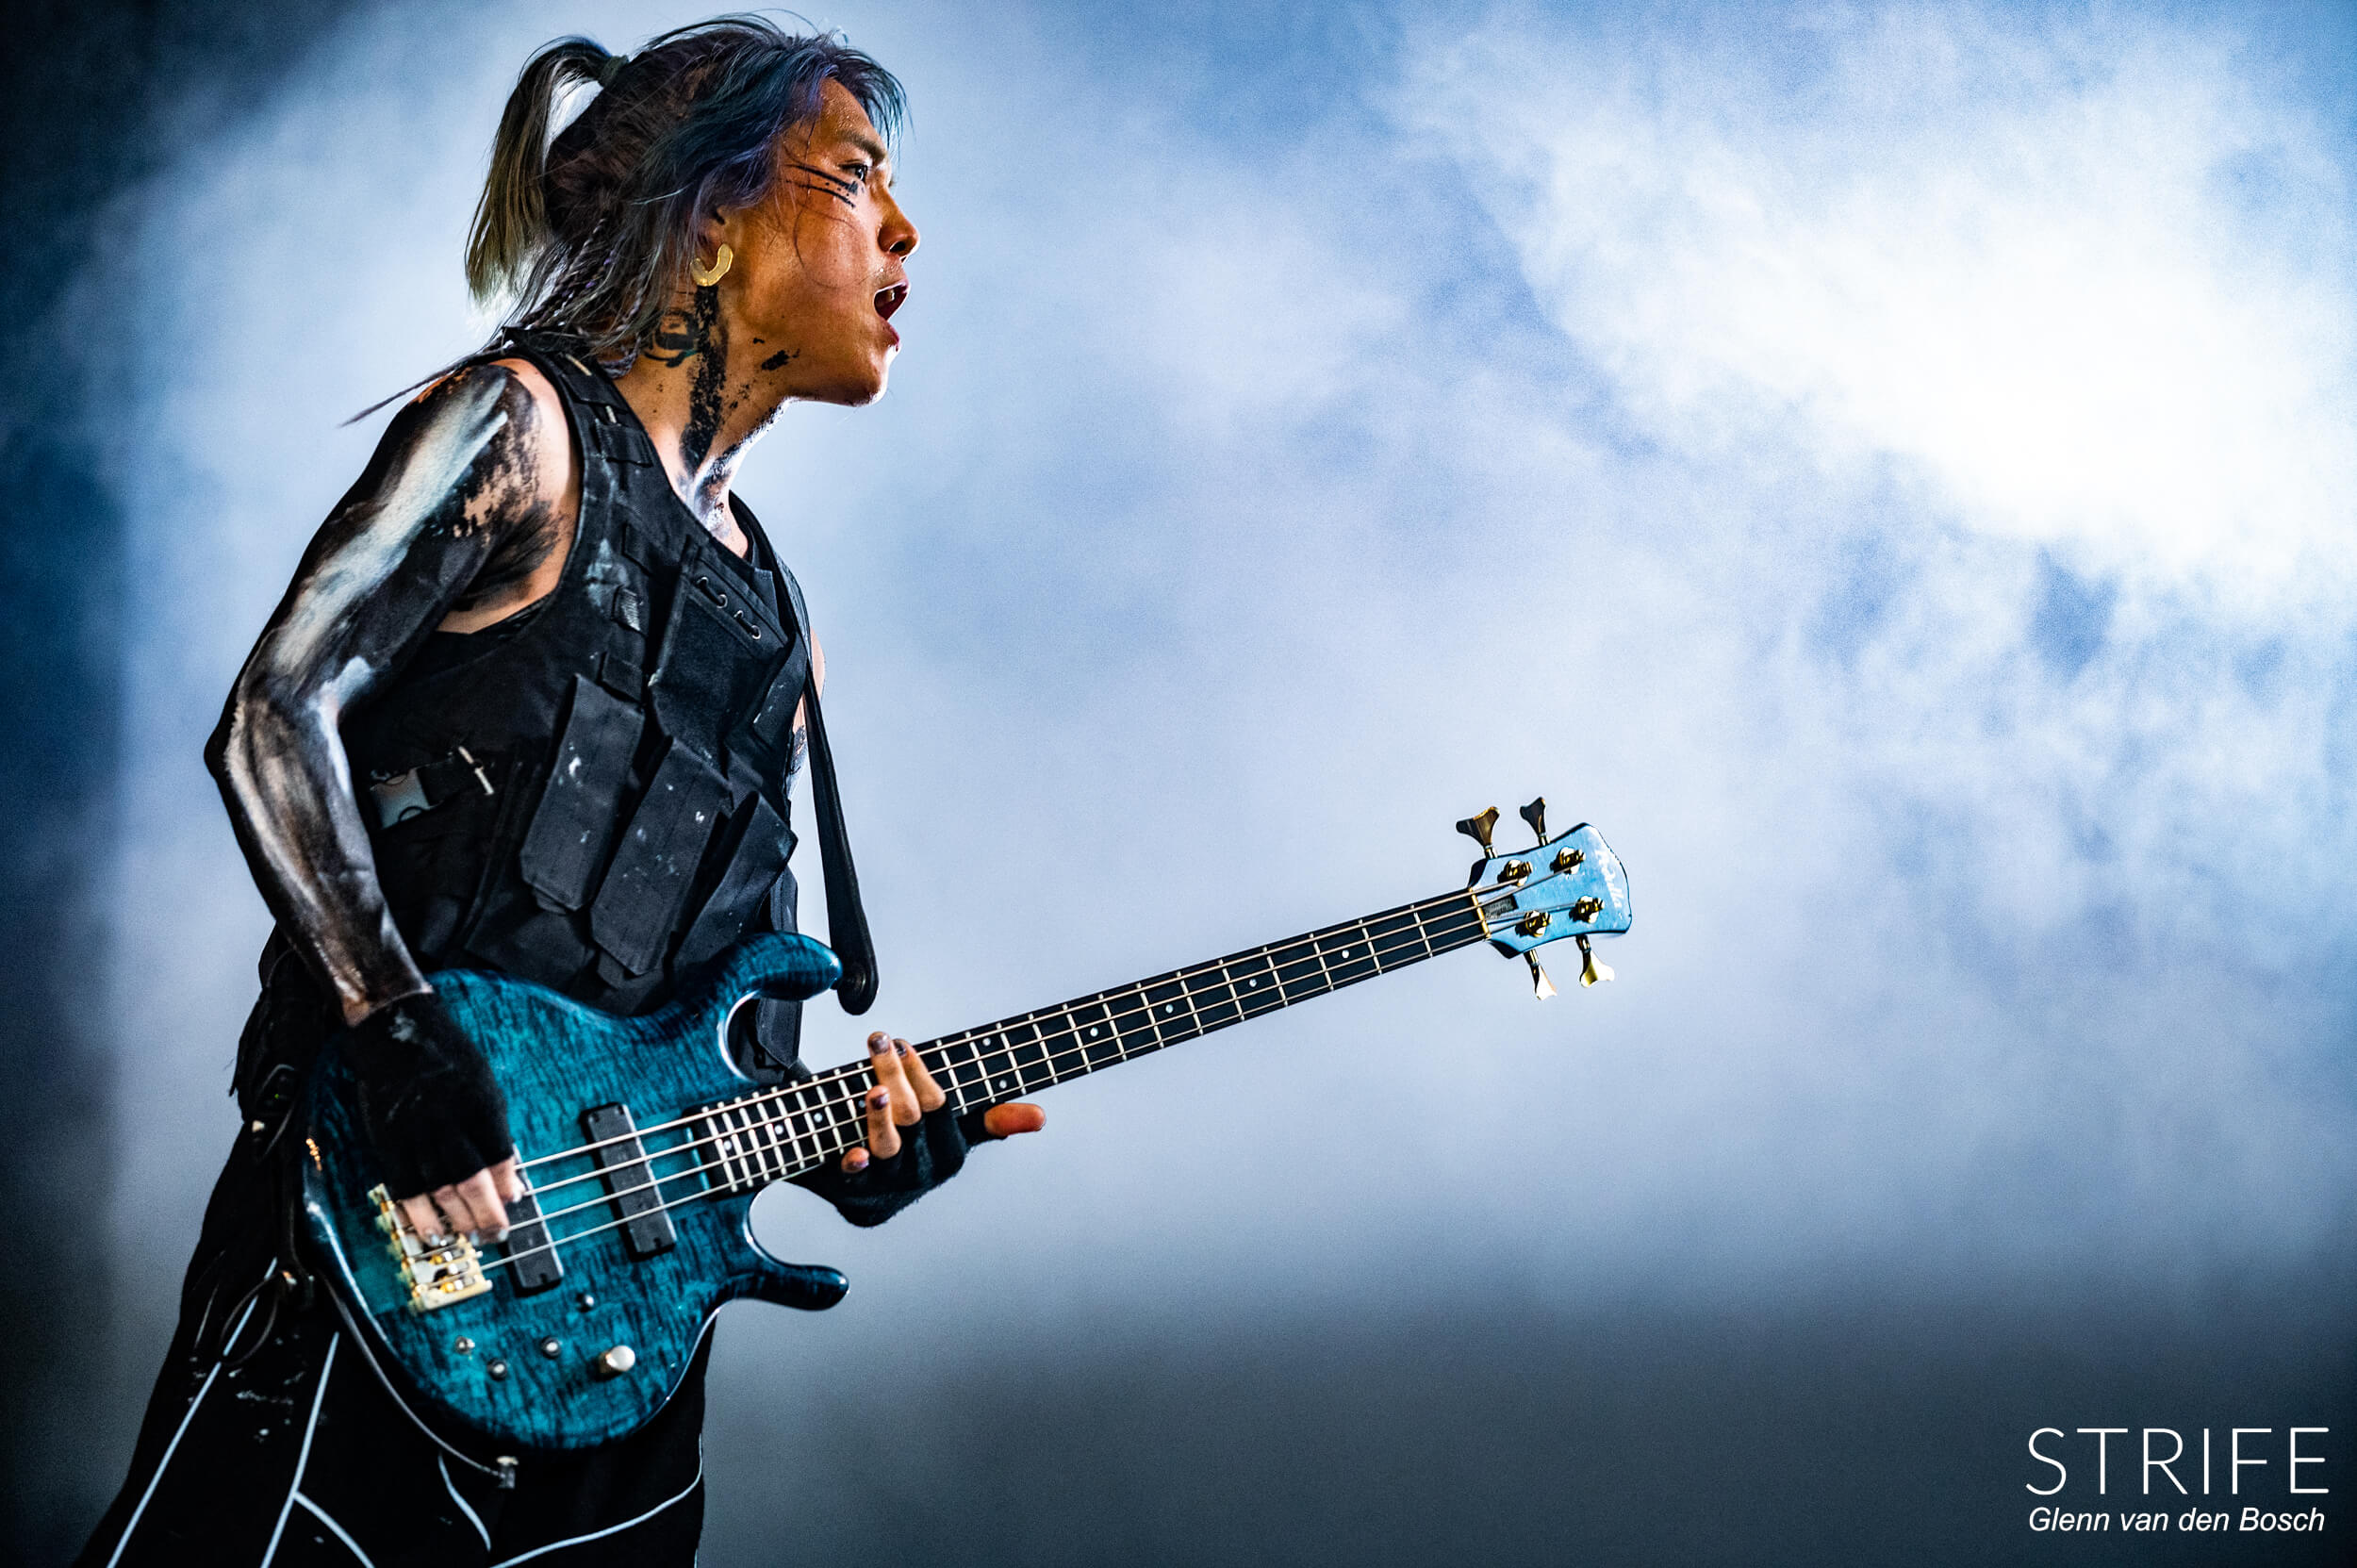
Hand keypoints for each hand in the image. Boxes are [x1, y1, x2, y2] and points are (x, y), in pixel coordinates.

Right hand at [342, 991, 519, 1241]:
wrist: (397, 1033)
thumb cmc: (447, 1056)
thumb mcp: (484, 1083)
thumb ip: (493, 1126)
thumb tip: (506, 1170)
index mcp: (479, 1105)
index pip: (500, 1155)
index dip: (508, 1184)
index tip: (516, 1201)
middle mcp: (448, 1123)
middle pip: (471, 1180)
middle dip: (486, 1212)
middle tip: (496, 1232)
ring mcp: (416, 1135)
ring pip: (439, 1189)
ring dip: (456, 1219)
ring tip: (469, 1237)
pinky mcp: (388, 1143)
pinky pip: (404, 1187)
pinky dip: (418, 1213)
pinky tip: (430, 1230)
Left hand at [842, 1032, 1043, 1172]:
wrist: (872, 1205)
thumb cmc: (918, 1155)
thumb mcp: (958, 1138)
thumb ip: (994, 1122)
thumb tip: (1042, 1117)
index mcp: (949, 1151)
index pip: (937, 1106)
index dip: (921, 1074)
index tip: (903, 1044)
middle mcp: (922, 1167)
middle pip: (911, 1117)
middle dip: (894, 1075)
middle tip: (879, 1041)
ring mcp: (889, 1181)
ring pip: (887, 1146)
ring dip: (880, 1117)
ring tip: (873, 1090)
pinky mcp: (857, 1192)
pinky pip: (856, 1181)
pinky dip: (855, 1166)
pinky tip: (853, 1153)